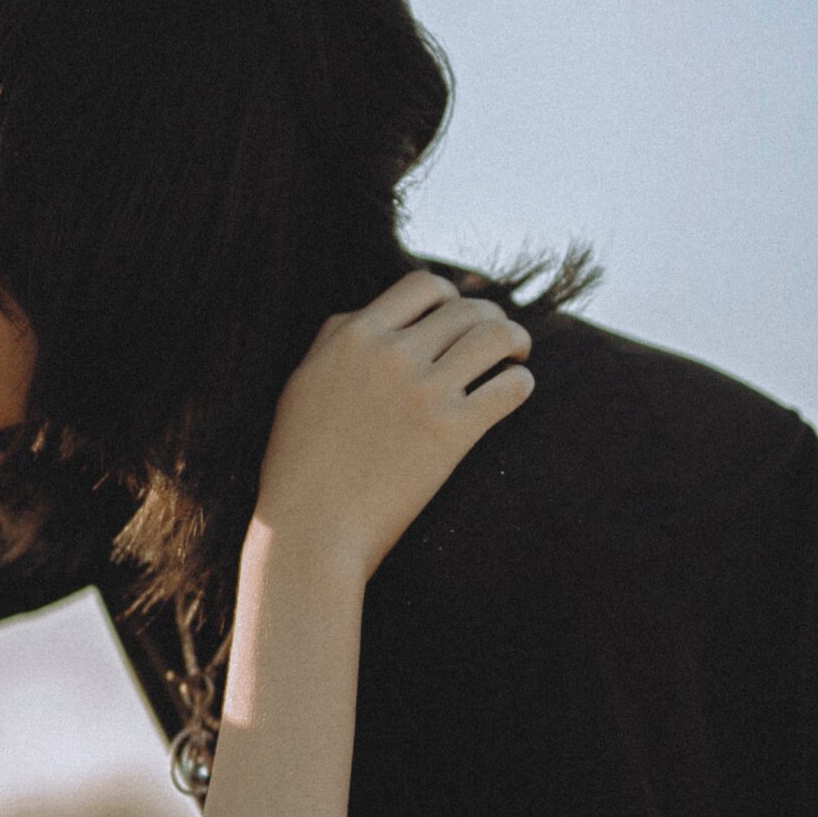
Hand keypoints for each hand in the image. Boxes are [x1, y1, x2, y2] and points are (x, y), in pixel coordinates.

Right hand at [255, 269, 532, 579]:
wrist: (309, 531)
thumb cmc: (298, 467)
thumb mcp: (301, 387)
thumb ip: (332, 342)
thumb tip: (369, 314)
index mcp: (352, 338)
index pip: (421, 285)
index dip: (447, 295)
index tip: (454, 313)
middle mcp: (390, 355)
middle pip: (466, 310)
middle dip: (489, 318)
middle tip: (497, 339)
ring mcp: (423, 391)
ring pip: (496, 337)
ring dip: (515, 341)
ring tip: (516, 356)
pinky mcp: (452, 432)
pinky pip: (510, 387)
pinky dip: (519, 383)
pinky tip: (513, 391)